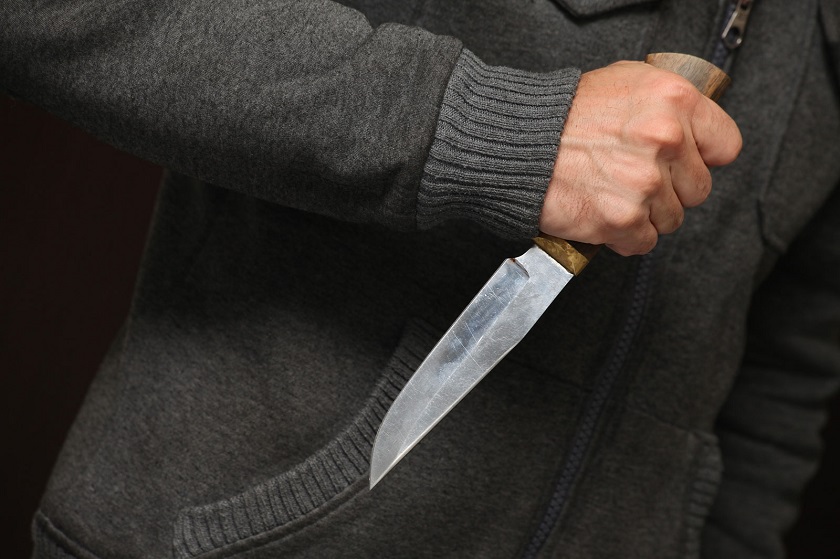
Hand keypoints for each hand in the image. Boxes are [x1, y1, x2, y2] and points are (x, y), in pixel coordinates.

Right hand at [539, 61, 741, 255]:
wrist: (517, 143)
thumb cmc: (562, 113)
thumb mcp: (624, 82)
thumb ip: (665, 106)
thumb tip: (691, 131)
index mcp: (674, 101)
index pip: (725, 145)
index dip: (700, 158)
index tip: (681, 163)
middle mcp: (665, 140)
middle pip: (698, 189)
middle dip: (668, 190)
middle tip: (631, 178)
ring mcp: (645, 182)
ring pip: (671, 219)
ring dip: (643, 214)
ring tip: (609, 193)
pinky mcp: (623, 218)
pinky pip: (643, 242)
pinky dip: (623, 236)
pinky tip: (601, 213)